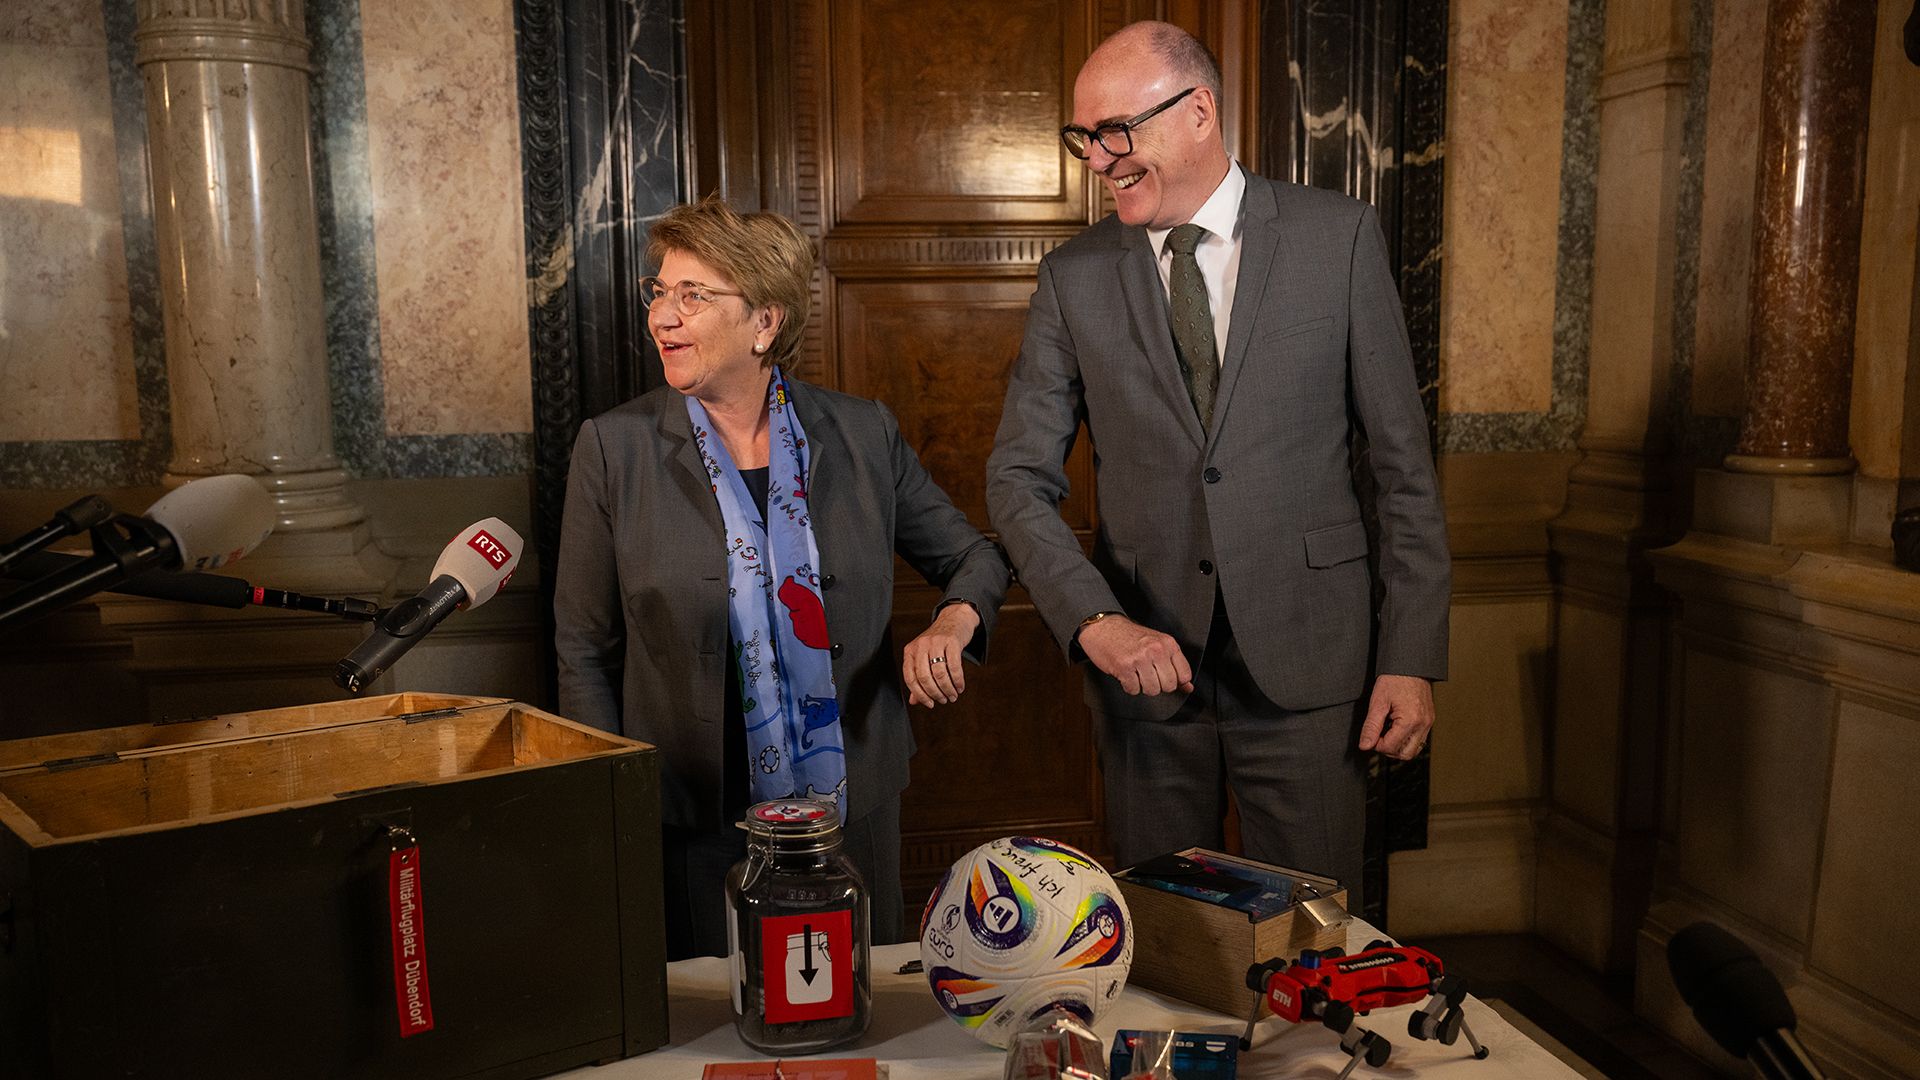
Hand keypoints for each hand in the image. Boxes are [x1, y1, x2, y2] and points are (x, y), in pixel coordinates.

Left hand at [902, 602, 979, 706]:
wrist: (954, 620)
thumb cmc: (937, 643)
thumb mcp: (924, 657)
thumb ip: (918, 678)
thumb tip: (914, 701)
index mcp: (910, 651)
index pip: (910, 678)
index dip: (920, 695)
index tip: (930, 704)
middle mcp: (921, 646)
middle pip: (925, 678)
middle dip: (935, 694)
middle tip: (944, 700)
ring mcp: (936, 642)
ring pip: (940, 674)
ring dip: (948, 689)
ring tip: (953, 695)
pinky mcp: (952, 641)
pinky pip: (955, 667)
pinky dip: (958, 681)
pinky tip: (960, 686)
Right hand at [1078, 615, 1194, 696]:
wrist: (1103, 627)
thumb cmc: (1130, 635)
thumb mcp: (1157, 644)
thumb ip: (1174, 665)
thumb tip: (1188, 688)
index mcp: (1167, 643)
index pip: (1184, 675)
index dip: (1175, 681)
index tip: (1166, 676)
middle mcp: (1156, 650)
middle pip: (1169, 685)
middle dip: (1158, 685)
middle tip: (1148, 674)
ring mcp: (1140, 659)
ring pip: (1152, 690)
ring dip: (1143, 686)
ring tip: (1136, 673)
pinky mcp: (1124, 667)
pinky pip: (1134, 690)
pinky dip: (1129, 686)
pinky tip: (1126, 674)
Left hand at [1358, 673, 1434, 759]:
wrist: (1410, 664)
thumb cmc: (1394, 679)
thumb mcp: (1378, 702)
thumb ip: (1371, 726)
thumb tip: (1365, 746)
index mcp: (1410, 721)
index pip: (1391, 747)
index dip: (1376, 745)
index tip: (1371, 734)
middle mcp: (1423, 724)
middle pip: (1405, 755)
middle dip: (1389, 750)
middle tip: (1378, 736)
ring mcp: (1428, 723)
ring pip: (1414, 750)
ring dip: (1398, 747)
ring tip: (1387, 731)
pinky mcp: (1429, 720)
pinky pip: (1419, 739)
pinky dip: (1406, 740)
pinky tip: (1396, 728)